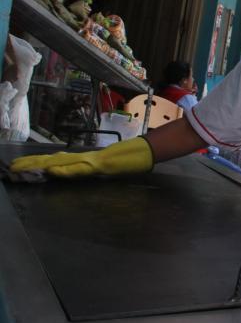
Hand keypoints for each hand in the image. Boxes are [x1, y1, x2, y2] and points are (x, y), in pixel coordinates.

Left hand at [10, 137, 153, 177]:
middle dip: (32, 163)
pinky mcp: (99, 164)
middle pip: (53, 159)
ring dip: (40, 165)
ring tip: (22, 168)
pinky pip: (78, 168)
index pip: (58, 161)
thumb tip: (82, 171)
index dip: (39, 162)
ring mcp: (91, 160)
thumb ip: (94, 169)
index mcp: (85, 160)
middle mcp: (84, 158)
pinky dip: (64, 170)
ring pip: (61, 162)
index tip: (22, 165)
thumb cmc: (130, 159)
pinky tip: (51, 171)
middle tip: (12, 167)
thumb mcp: (109, 168)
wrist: (145, 152)